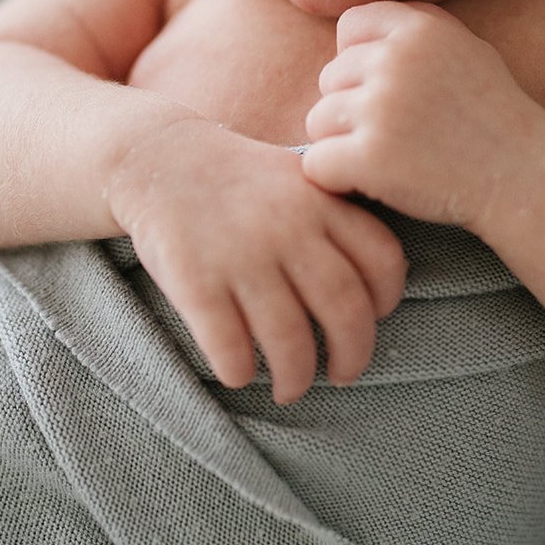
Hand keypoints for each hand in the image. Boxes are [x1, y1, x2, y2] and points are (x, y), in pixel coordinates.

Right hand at [107, 118, 407, 404]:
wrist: (158, 157)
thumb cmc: (238, 179)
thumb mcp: (297, 177)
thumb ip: (336, 218)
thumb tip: (376, 287)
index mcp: (321, 201)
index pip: (382, 260)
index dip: (386, 301)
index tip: (373, 319)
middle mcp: (288, 228)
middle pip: (344, 310)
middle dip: (352, 356)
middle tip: (342, 375)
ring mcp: (242, 255)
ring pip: (290, 340)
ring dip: (296, 377)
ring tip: (290, 388)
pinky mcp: (196, 281)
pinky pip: (230, 347)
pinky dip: (240, 371)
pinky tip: (239, 373)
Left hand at [301, 1, 544, 231]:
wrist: (524, 177)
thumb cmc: (494, 115)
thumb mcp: (467, 49)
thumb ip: (415, 28)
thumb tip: (351, 28)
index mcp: (418, 29)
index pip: (350, 26)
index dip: (359, 60)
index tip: (385, 89)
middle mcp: (394, 61)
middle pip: (329, 78)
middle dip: (352, 108)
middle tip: (396, 133)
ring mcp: (379, 109)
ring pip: (317, 122)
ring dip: (342, 145)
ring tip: (389, 158)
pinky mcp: (368, 158)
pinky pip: (316, 164)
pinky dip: (336, 180)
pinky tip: (373, 183)